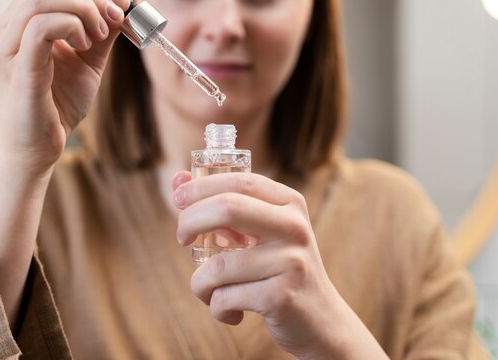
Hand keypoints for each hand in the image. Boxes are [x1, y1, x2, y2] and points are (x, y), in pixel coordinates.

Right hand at [0, 0, 135, 174]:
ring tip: (100, 34)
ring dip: (82, 8)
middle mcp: (7, 29)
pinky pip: (40, 27)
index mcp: (20, 23)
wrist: (40, 147)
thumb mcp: (89, 60)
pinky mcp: (18, 67)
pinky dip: (72, 26)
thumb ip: (104, 30)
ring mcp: (8, 46)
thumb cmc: (58, 105)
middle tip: (118, 15)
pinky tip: (85, 44)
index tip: (126, 1)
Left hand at [172, 171, 340, 357]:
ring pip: (218, 266)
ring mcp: (291, 262)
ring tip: (209, 291)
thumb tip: (177, 178)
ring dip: (200, 283)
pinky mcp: (281, 297)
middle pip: (228, 208)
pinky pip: (225, 298)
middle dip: (190, 221)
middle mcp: (294, 227)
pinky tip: (231, 312)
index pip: (240, 181)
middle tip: (182, 237)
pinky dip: (217, 308)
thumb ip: (222, 204)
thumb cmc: (278, 269)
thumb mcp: (259, 231)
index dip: (201, 187)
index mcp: (289, 203)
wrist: (321, 319)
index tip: (177, 200)